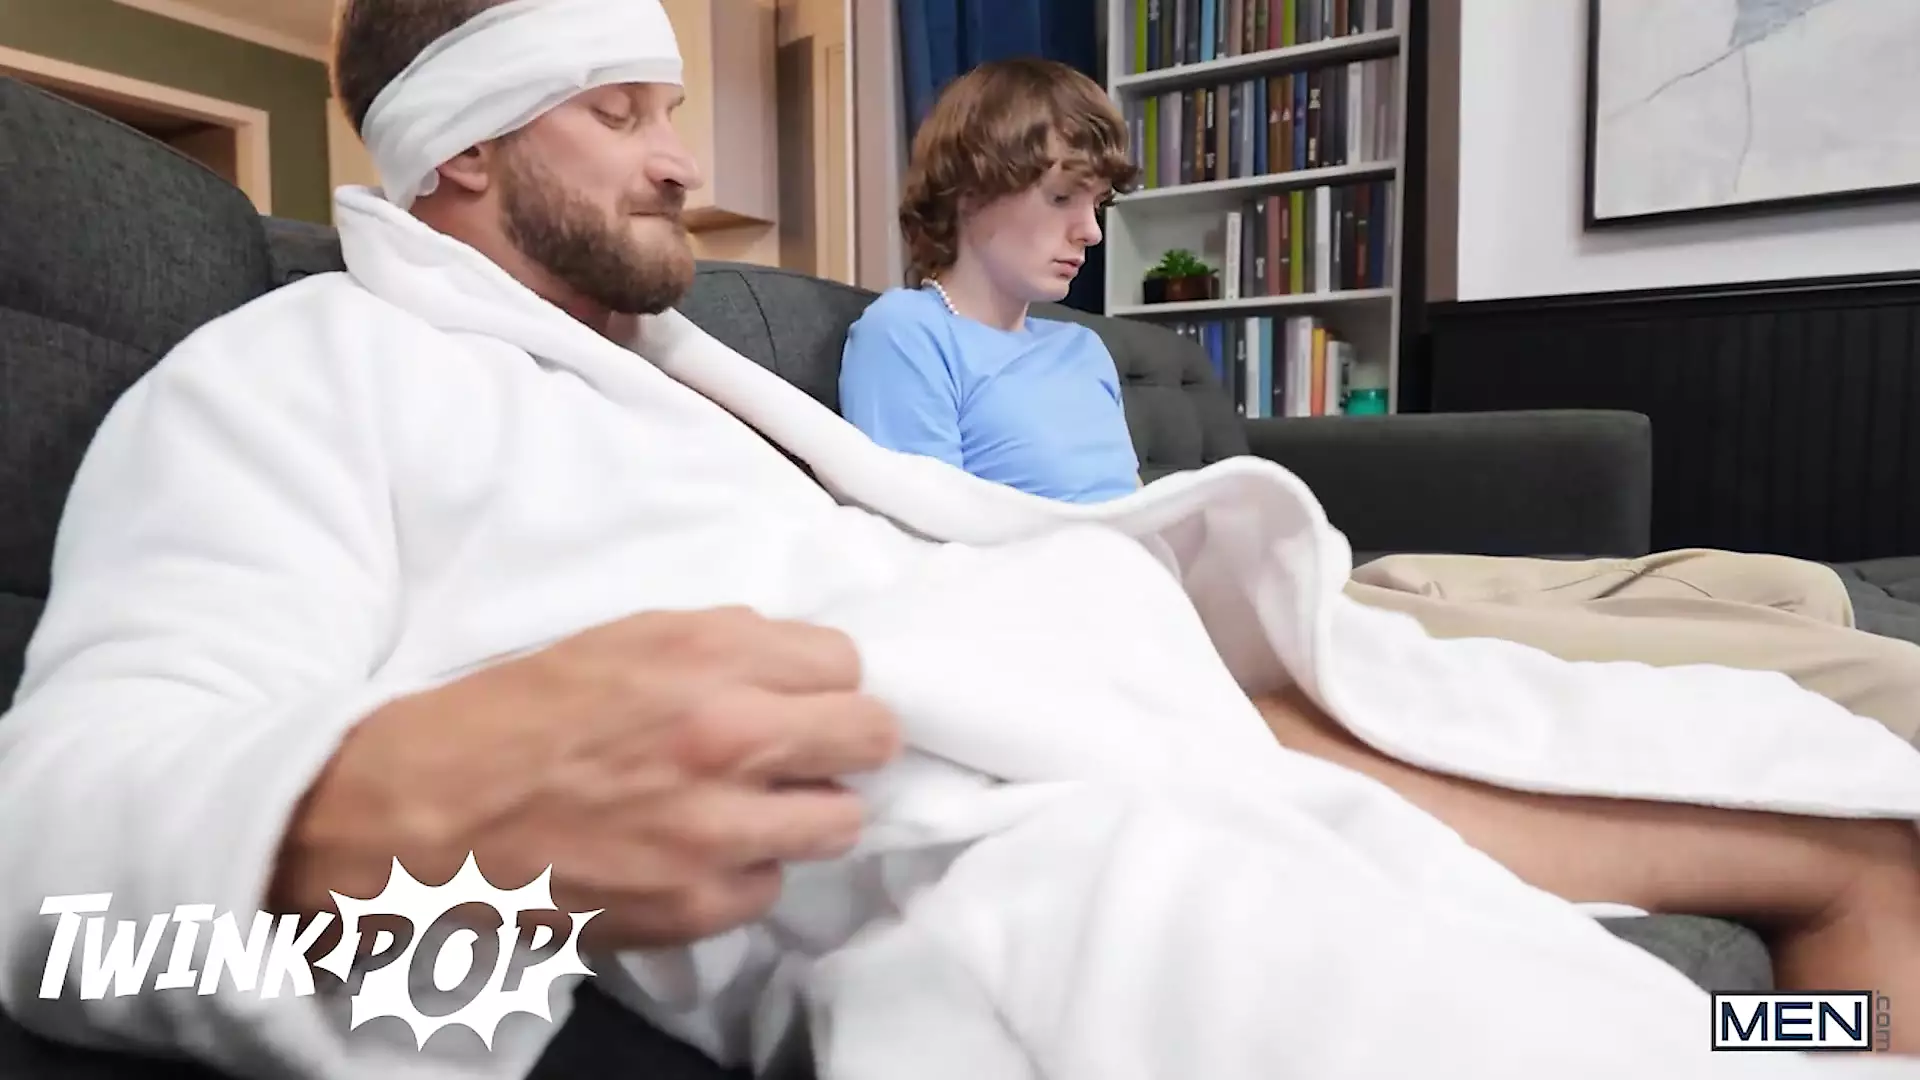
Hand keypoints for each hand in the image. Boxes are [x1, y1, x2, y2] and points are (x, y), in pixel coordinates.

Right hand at [267, 606, 899, 949]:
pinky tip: (693, 853)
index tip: (798, 698)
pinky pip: (772, 886)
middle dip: (845, 742)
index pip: (846, 664)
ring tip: (751, 808)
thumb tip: (801, 670)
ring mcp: (719, 828)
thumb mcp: (625, 639)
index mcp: (709, 654)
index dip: (822, 683)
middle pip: (872, 736)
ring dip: (804, 812)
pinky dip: (744, 871)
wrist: (427, 809)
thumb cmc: (516, 713)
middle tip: (806, 752)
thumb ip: (724, 648)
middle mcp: (729, 735)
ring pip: (842, 822)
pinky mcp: (698, 903)